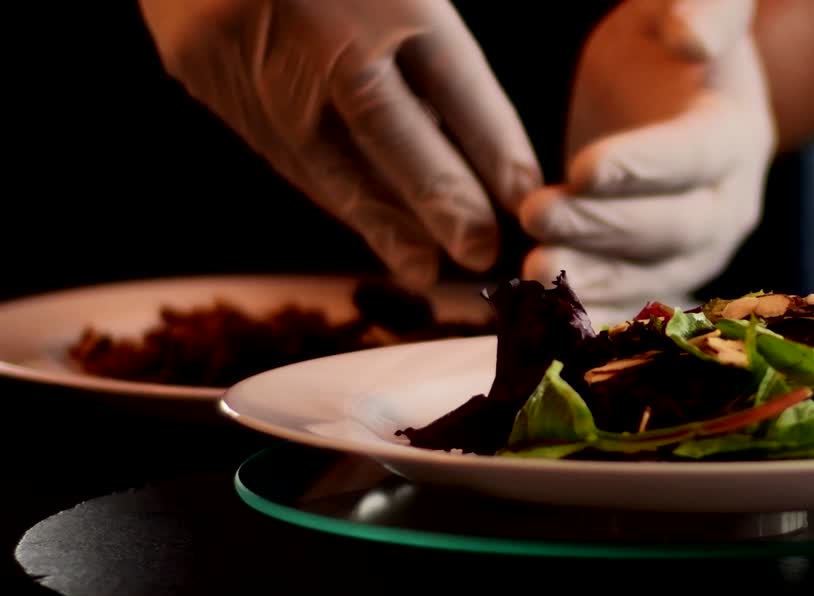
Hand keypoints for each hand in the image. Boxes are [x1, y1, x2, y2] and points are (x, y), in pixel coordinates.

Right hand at [138, 0, 542, 290]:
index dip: (495, 150)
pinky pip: (277, 144)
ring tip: (422, 265)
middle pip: (395, 135)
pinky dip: (325, 184)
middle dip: (444, 204)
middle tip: (484, 256)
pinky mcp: (201, 68)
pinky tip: (359, 213)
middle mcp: (320, 25)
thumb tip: (474, 142)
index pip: (456, 83)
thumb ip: (422, 31)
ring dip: (380, 219)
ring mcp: (252, 52)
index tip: (526, 201)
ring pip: (328, 158)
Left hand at [519, 0, 774, 317]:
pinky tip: (548, 319)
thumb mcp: (684, 6)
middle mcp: (728, 204)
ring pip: (650, 275)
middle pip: (671, 226)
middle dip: (603, 225)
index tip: (583, 168)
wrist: (674, 92)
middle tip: (537, 215)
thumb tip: (693, 38)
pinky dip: (593, 311)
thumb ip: (705, 10)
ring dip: (592, 278)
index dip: (644, 167)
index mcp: (736, 134)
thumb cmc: (668, 41)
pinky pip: (631, 303)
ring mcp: (698, 250)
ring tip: (532, 271)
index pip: (694, 157)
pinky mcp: (663, 276)